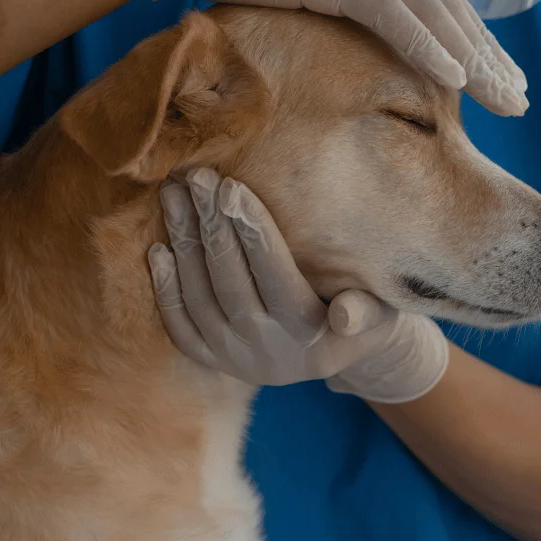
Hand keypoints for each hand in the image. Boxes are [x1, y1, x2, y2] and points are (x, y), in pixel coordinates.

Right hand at [127, 0, 527, 116]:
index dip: (474, 39)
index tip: (499, 78)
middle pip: (450, 6)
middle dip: (488, 56)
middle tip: (518, 100)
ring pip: (435, 13)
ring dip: (475, 60)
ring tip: (505, 101)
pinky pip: (396, 18)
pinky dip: (430, 48)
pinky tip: (458, 81)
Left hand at [146, 168, 448, 403]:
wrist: (338, 356)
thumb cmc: (365, 317)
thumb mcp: (381, 317)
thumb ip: (367, 312)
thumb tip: (347, 315)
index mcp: (310, 337)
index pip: (276, 276)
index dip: (252, 232)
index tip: (232, 187)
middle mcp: (267, 353)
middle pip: (231, 283)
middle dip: (212, 226)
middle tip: (196, 178)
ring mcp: (235, 360)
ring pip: (200, 299)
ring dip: (184, 244)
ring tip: (173, 195)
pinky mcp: (213, 362)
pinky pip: (181, 327)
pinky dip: (167, 289)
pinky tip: (158, 249)